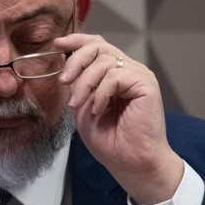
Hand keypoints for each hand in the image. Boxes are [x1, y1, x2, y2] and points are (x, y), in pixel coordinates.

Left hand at [55, 33, 182, 204]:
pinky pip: (115, 76)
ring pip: (104, 61)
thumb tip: (66, 65)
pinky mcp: (146, 84)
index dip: (76, 41)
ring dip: (85, 83)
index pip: (97, 45)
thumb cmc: (111, 141)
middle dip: (76, 60)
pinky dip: (101, 93)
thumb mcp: (84, 107)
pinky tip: (99, 109)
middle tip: (64, 81)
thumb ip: (79, 85)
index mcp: (115, 73)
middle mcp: (129, 70)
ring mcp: (139, 76)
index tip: (57, 44)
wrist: (131, 163)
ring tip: (80, 105)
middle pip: (99, 46)